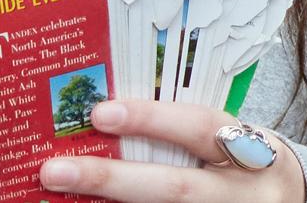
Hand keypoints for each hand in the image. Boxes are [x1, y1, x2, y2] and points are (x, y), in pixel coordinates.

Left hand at [38, 100, 304, 200]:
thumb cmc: (246, 167)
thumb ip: (188, 136)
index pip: (201, 129)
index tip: (99, 113)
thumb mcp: (236, 144)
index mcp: (252, 151)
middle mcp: (239, 192)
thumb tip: (108, 121)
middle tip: (54, 171)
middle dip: (111, 180)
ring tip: (56, 199)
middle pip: (175, 189)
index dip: (152, 119)